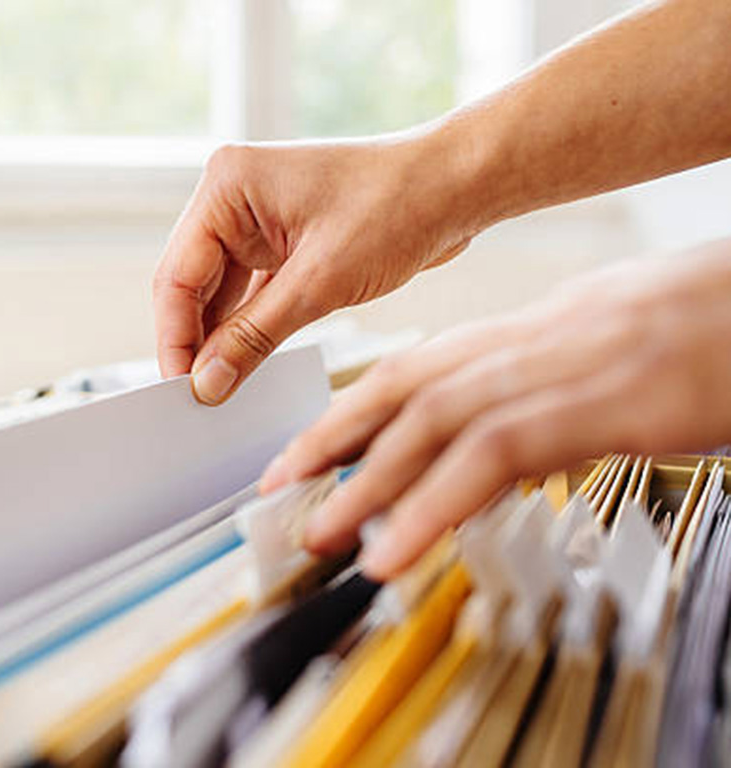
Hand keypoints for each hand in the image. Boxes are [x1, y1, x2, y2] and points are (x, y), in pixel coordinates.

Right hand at [153, 135, 479, 403]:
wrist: (458, 186)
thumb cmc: (398, 206)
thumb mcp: (320, 283)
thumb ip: (254, 336)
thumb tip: (208, 382)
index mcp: (228, 185)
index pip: (177, 275)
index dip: (175, 337)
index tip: (181, 387)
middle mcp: (234, 197)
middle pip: (192, 285)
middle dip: (197, 341)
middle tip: (200, 397)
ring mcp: (258, 219)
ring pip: (221, 293)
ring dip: (224, 338)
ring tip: (223, 388)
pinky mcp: (283, 240)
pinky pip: (252, 292)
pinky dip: (251, 327)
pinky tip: (248, 363)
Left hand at [259, 241, 730, 579]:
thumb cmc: (705, 329)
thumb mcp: (606, 356)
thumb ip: (542, 392)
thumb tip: (496, 438)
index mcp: (526, 332)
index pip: (417, 366)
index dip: (352, 406)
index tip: (309, 446)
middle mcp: (526, 342)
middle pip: (403, 384)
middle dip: (332, 438)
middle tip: (281, 485)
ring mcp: (557, 370)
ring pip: (431, 421)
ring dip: (366, 480)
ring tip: (320, 530)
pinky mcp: (595, 406)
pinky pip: (491, 457)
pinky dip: (432, 506)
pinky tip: (395, 546)